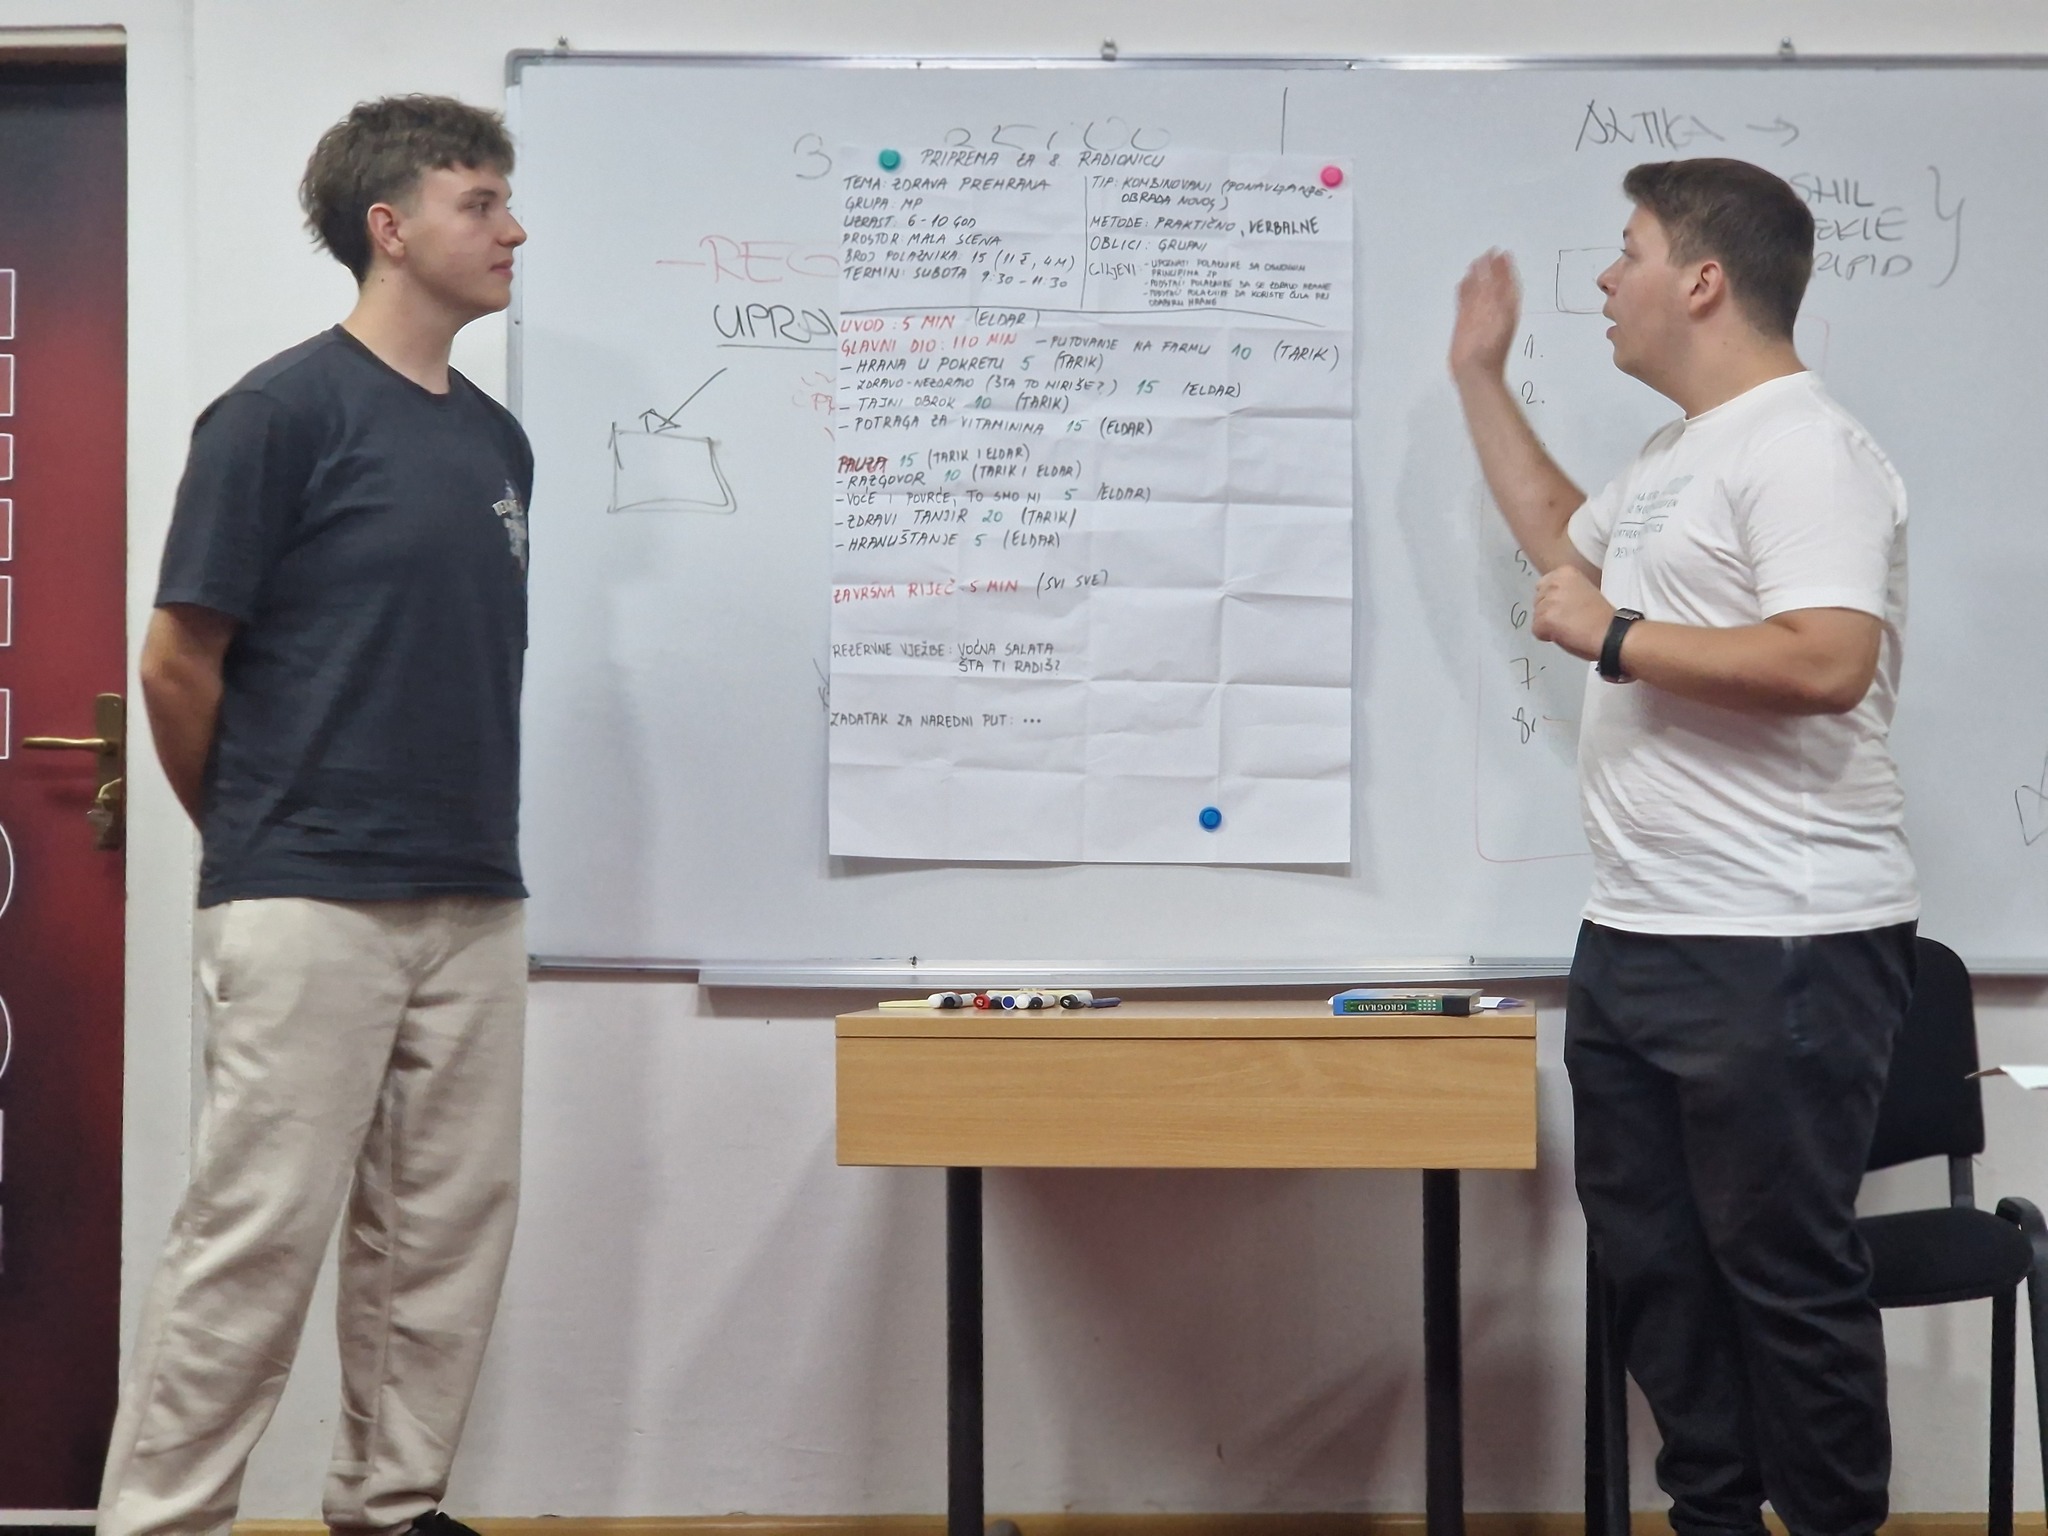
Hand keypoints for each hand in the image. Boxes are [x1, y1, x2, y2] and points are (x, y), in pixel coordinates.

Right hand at [1449, 250, 1520, 384]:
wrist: (1475, 371)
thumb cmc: (1490, 346)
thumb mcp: (1497, 313)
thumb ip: (1495, 291)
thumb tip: (1494, 269)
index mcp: (1506, 307)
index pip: (1508, 282)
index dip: (1506, 268)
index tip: (1503, 253)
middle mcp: (1493, 309)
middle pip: (1492, 283)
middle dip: (1491, 268)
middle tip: (1489, 252)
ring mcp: (1478, 315)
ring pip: (1477, 291)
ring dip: (1476, 277)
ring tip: (1474, 263)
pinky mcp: (1464, 322)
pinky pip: (1464, 302)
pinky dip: (1463, 292)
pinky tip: (1462, 282)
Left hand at [1531, 566, 1614, 661]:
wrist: (1611, 632)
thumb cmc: (1602, 617)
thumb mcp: (1583, 590)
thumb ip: (1565, 590)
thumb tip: (1552, 599)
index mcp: (1565, 572)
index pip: (1543, 586)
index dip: (1554, 601)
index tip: (1568, 607)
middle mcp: (1554, 583)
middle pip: (1538, 601)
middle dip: (1549, 612)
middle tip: (1571, 618)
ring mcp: (1548, 601)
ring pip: (1536, 616)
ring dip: (1549, 625)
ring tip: (1571, 626)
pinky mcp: (1544, 619)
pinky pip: (1537, 630)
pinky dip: (1548, 636)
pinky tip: (1566, 633)